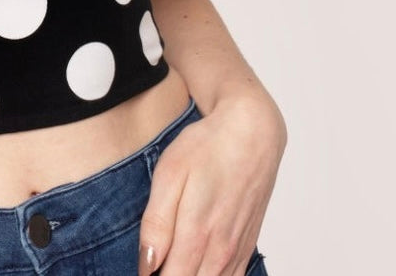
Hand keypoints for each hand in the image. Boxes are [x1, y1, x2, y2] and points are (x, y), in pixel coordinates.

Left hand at [137, 91, 285, 275]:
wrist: (252, 134)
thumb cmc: (207, 147)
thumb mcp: (170, 174)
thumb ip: (157, 224)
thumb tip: (146, 266)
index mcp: (197, 234)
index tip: (142, 267)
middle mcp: (220, 251)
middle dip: (169, 275)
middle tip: (155, 257)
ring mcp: (236, 252)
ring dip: (190, 274)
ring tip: (171, 256)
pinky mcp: (247, 247)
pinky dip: (211, 275)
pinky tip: (196, 262)